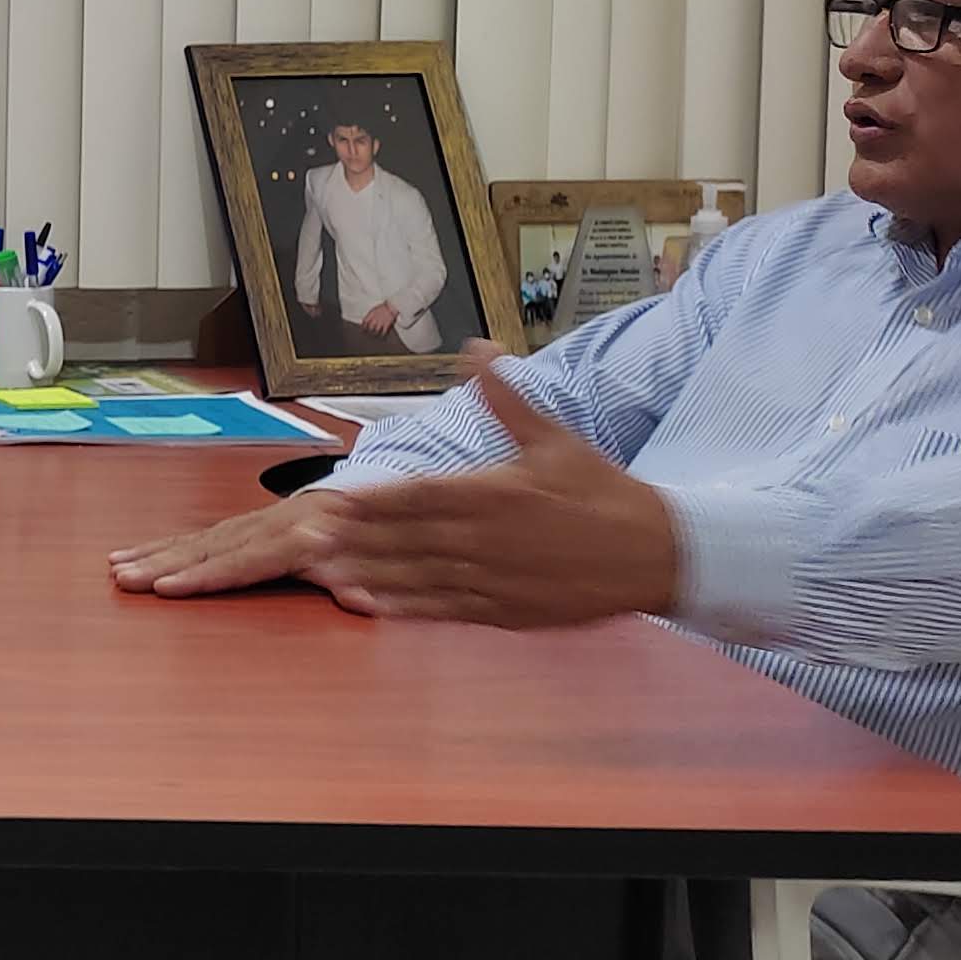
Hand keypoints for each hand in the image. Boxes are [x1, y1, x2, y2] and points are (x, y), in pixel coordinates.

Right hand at [109, 489, 340, 598]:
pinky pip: (195, 535)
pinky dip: (162, 545)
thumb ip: (358, 585)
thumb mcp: (368, 565)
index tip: (167, 588)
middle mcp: (265, 526)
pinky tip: (132, 553)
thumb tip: (363, 601)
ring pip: (195, 539)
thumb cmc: (360, 539)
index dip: (204, 576)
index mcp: (297, 537)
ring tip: (116, 568)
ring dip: (152, 554)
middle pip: (207, 549)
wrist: (360, 497)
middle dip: (162, 565)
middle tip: (125, 580)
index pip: (243, 562)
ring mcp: (247, 523)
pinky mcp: (236, 526)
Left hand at [296, 351, 680, 627]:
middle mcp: (488, 538)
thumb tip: (478, 349)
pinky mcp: (503, 610)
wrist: (657, 555)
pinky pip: (441, 609)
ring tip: (318, 570)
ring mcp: (493, 578)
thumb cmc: (602, 493)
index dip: (375, 499)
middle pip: (408, 537)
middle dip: (354, 536)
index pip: (422, 495)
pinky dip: (401, 608)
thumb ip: (506, 400)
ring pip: (417, 576)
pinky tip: (364, 605)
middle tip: (304, 535)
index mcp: (496, 493)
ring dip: (366, 572)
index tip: (335, 497)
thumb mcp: (555, 440)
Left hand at [359, 301, 398, 336]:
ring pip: (376, 331)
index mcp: (371, 314)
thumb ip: (370, 315)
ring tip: (374, 336)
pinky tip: (382, 337)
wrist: (392, 305)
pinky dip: (382, 335)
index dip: (363, 326)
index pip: (365, 321)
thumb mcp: (374, 309)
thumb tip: (365, 321)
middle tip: (367, 334)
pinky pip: (383, 331)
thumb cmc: (383, 306)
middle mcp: (375, 319)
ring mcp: (381, 322)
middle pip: (370, 327)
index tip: (362, 329)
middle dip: (368, 331)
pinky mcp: (386, 324)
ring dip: (374, 334)